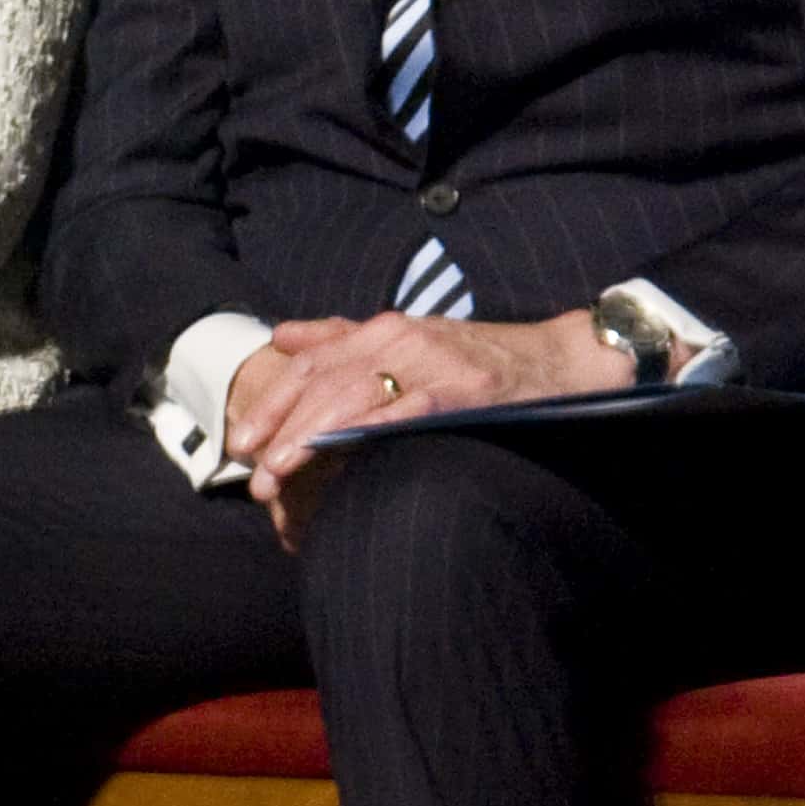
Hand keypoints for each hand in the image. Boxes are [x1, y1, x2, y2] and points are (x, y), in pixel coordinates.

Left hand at [223, 311, 629, 547]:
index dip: (272, 404)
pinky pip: (406, 409)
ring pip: (353, 395)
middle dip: (281, 429)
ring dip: (311, 437)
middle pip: (322, 383)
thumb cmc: (480, 360)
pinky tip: (341, 453)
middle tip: (254, 476)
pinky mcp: (463, 388)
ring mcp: (431, 361)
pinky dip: (369, 429)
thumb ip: (342, 338)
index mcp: (382, 330)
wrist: (562, 360)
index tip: (241, 443)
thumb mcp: (407, 341)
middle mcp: (400, 338)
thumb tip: (282, 336)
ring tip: (281, 473)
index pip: (310, 365)